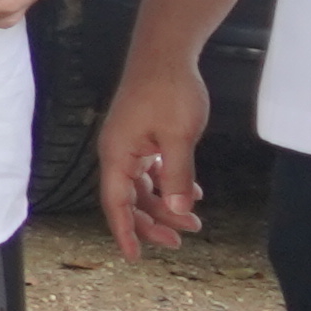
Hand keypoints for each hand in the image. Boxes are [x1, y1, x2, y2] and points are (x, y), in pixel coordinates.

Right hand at [96, 55, 209, 257]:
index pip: (115, 203)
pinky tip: (191, 191)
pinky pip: (151, 171)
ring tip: (194, 221)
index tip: (135, 257)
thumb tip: (178, 211)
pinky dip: (168, 185)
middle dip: (153, 223)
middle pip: (129, 200)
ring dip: (165, 205)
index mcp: (118, 155)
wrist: (165, 54)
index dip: (125, 231)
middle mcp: (118, 153)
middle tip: (180, 241)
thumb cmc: (169, 91)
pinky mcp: (142, 137)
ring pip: (143, 187)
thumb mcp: (179, 137)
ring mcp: (130, 145)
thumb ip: (177, 176)